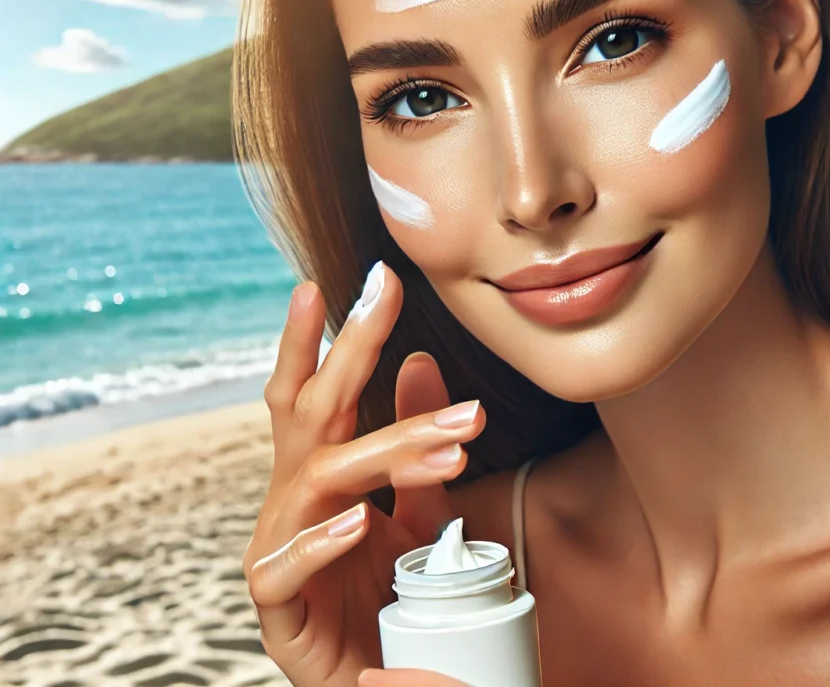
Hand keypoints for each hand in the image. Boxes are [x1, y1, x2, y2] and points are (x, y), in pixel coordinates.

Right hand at [243, 263, 485, 685]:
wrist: (382, 682)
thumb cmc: (390, 597)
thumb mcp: (418, 516)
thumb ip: (418, 450)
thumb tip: (422, 362)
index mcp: (321, 479)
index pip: (313, 397)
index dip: (320, 340)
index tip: (343, 281)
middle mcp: (294, 506)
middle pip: (312, 417)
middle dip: (346, 352)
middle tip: (381, 296)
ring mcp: (281, 557)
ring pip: (319, 482)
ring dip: (387, 452)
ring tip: (451, 439)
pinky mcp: (281, 615)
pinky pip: (285, 571)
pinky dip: (322, 542)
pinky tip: (360, 521)